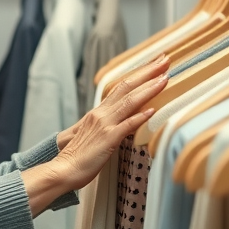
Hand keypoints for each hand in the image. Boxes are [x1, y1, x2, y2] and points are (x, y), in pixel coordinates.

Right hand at [24, 57, 168, 215]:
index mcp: (99, 112)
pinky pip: (126, 126)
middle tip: (165, 59)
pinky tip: (152, 111)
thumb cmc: (79, 157)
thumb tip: (128, 122)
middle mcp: (101, 114)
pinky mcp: (107, 140)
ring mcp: (104, 125)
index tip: (155, 64)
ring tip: (165, 78)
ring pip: (129, 102)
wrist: (62, 170)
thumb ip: (109, 126)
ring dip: (149, 89)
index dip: (140, 74)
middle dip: (148, 72)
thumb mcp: (95, 135)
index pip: (122, 86)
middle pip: (127, 87)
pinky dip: (139, 117)